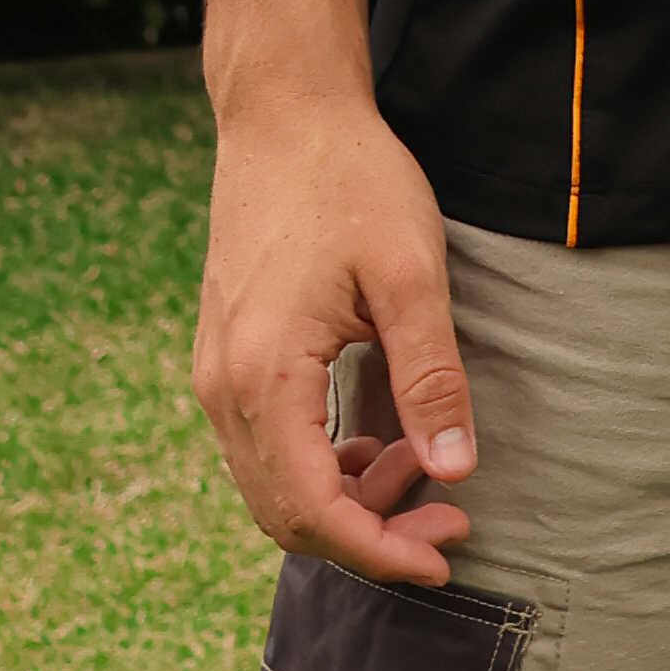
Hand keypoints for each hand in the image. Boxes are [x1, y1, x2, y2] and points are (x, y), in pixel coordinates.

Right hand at [193, 85, 480, 583]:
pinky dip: (320, 466)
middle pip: (286, 513)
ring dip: (346, 501)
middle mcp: (221, 388)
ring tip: (423, 469)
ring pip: (272, 486)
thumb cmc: (352, 180)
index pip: (314, 509)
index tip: (446, 557)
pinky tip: (377, 442)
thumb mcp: (411, 274)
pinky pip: (264, 448)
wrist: (284, 113)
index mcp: (263, 375)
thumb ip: (431, 379)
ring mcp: (214, 374)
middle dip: (370, 535)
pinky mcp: (224, 358)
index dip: (380, 551)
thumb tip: (455, 473)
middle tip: (451, 519)